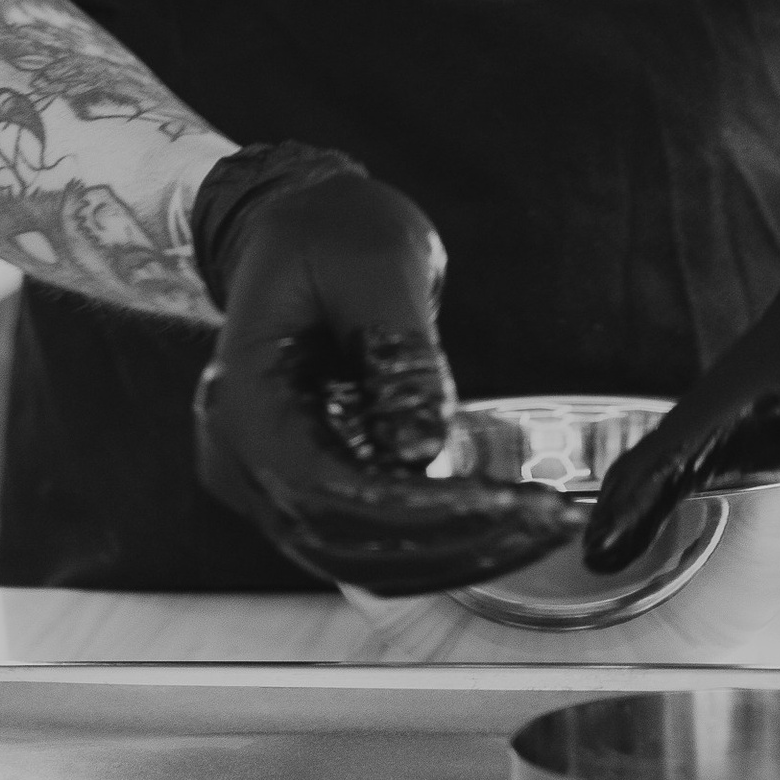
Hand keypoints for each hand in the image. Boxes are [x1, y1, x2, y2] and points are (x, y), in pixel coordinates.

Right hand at [191, 143, 574, 594]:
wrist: (299, 223)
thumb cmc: (333, 229)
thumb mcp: (377, 263)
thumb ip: (399, 353)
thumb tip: (424, 452)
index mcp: (243, 400)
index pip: (322, 489)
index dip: (411, 513)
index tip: (499, 504)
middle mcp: (238, 460)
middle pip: (340, 540)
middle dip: (446, 544)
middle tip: (541, 522)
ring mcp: (263, 481)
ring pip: (354, 556)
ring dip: (447, 554)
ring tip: (534, 527)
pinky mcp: (302, 485)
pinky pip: (363, 535)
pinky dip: (431, 538)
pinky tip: (499, 520)